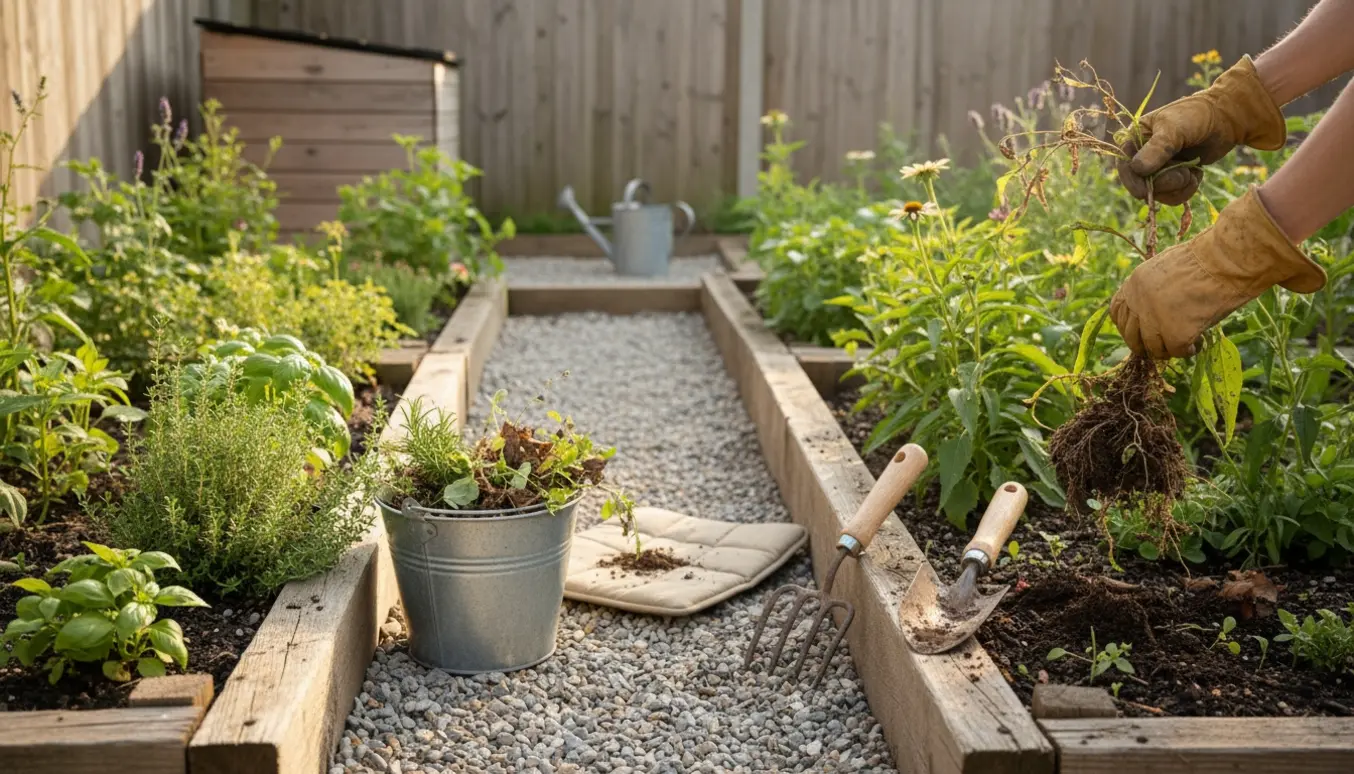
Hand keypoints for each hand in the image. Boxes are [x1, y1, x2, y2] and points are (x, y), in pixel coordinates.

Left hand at [1110, 189, 1324, 358]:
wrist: (1227, 260)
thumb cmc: (1207, 259)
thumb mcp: (1168, 269)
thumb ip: (1155, 290)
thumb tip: (1156, 312)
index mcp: (1134, 283)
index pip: (1117, 312)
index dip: (1128, 326)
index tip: (1140, 332)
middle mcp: (1138, 302)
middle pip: (1131, 336)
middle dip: (1145, 345)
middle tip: (1162, 348)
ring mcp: (1154, 319)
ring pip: (1153, 349)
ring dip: (1167, 351)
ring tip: (1185, 345)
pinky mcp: (1175, 333)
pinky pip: (1177, 352)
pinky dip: (1187, 351)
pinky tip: (1198, 344)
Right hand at [1117, 56, 1285, 205]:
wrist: (1224, 118)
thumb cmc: (1195, 116)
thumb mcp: (1174, 128)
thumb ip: (1157, 148)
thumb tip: (1138, 169)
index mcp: (1133, 140)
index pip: (1125, 167)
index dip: (1133, 181)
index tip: (1145, 192)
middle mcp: (1142, 156)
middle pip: (1142, 185)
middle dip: (1165, 183)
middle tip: (1185, 173)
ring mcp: (1158, 169)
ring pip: (1159, 194)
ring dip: (1179, 187)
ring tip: (1193, 171)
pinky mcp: (1173, 179)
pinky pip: (1173, 197)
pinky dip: (1187, 189)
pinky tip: (1196, 173)